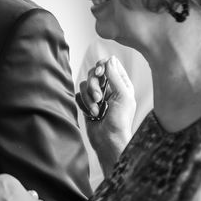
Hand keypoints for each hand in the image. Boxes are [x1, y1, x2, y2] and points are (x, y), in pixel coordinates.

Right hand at [76, 55, 135, 172]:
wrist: (108, 140)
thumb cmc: (120, 121)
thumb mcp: (122, 96)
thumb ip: (115, 76)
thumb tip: (110, 59)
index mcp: (121, 84)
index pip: (109, 65)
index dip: (101, 66)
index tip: (99, 73)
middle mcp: (108, 88)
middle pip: (93, 74)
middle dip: (94, 86)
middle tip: (99, 98)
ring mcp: (97, 96)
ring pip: (84, 84)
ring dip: (89, 98)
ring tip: (96, 110)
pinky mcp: (86, 103)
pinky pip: (78, 95)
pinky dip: (84, 104)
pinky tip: (92, 114)